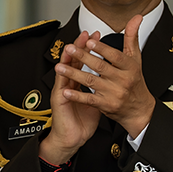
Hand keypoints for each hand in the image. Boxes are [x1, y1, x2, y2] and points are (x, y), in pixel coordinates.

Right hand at [39, 30, 101, 164]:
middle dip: (80, 47)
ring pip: (64, 72)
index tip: (97, 35)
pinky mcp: (60, 102)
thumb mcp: (96, 98)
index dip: (90, 48)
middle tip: (86, 34)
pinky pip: (62, 91)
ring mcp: (62, 91)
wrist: (72, 137)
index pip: (83, 60)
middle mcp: (69, 84)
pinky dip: (64, 82)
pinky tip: (64, 73)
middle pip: (73, 62)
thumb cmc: (82, 119)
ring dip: (68, 60)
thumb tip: (112, 74)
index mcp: (78, 82)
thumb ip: (101, 85)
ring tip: (72, 47)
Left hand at [51, 15, 155, 134]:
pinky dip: (77, 95)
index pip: (116, 56)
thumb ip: (131, 37)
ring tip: (60, 68)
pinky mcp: (107, 105)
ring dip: (74, 74)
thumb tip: (136, 17)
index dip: (103, 49)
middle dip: (83, 57)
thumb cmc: (135, 81)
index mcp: (130, 67)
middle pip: (101, 67)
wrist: (139, 109)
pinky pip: (89, 99)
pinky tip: (66, 91)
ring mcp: (114, 93)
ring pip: (91, 82)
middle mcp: (123, 80)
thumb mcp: (136, 58)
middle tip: (70, 49)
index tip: (90, 41)